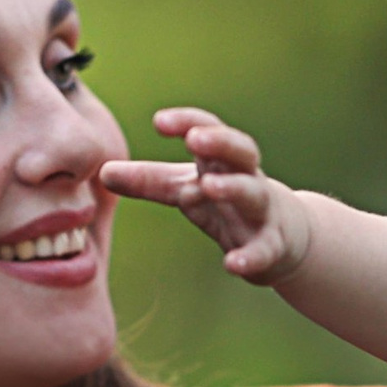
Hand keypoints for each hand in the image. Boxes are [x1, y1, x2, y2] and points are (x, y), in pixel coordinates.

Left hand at [100, 108, 313, 283]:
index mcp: (221, 160)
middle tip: (195, 139)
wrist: (283, 237)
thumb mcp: (184, 189)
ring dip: (234, 187)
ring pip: (254, 192)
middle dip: (220, 141)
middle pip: (241, 149)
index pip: (208, 130)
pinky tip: (232, 264)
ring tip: (208, 187)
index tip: (159, 121)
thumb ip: (148, 181)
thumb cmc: (226, 203)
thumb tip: (103, 172)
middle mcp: (246, 178)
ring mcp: (261, 211)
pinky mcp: (271, 245)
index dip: (187, 122)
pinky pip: (263, 250)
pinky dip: (250, 257)